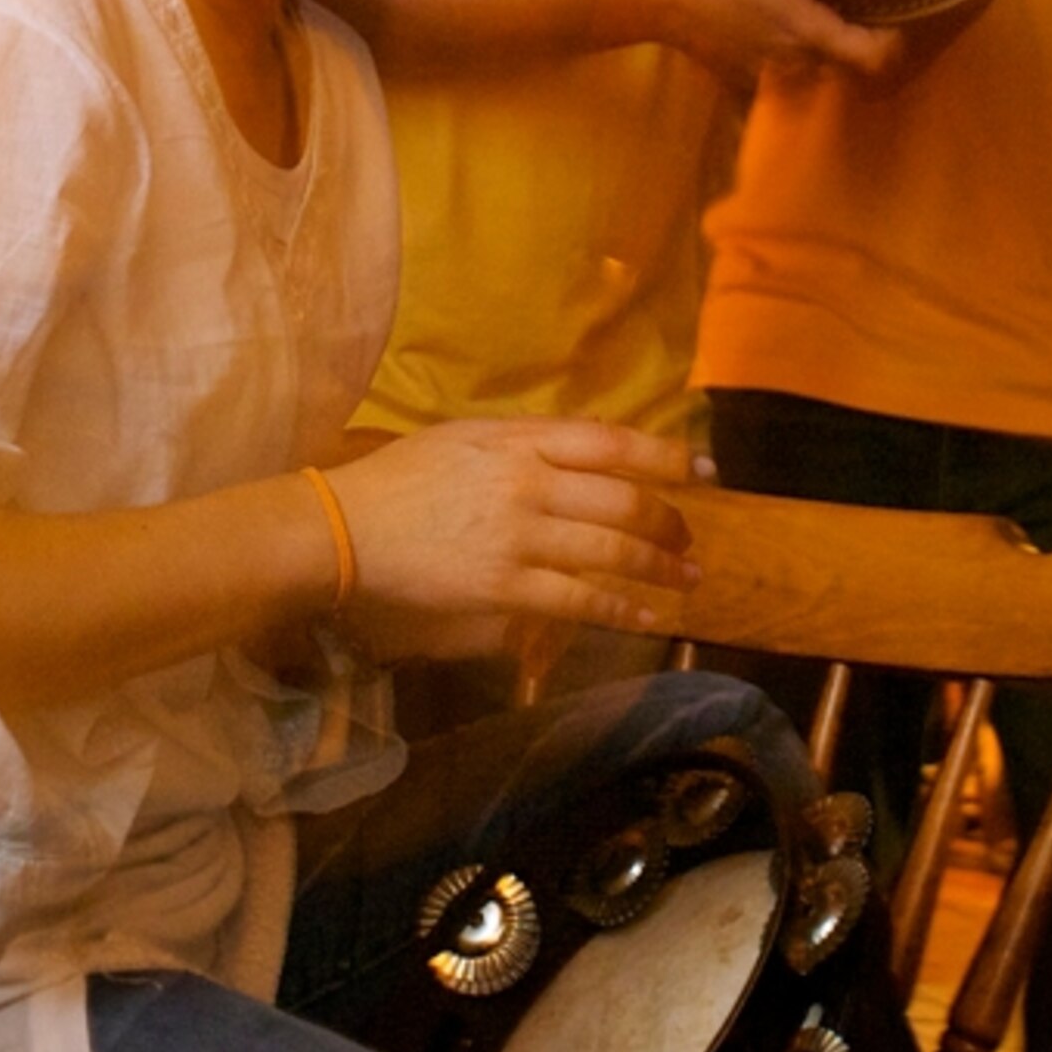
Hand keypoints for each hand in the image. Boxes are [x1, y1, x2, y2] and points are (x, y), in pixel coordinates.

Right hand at [324, 419, 702, 661]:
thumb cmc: (404, 477)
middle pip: (622, 502)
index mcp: (519, 441)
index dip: (664, 455)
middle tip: (689, 538)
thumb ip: (530, 439)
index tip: (704, 468)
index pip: (610, 443)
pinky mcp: (505, 588)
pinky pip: (579, 601)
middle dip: (668, 522)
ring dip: (659, 568)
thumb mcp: (467, 435)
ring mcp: (519, 539)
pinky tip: (648, 616)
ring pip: (610, 554)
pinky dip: (621, 609)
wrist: (347, 529)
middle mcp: (528, 485)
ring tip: (688, 578)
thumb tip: (594, 442)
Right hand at [650, 0, 901, 82]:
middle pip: (844, 65)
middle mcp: (794, 59)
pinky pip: (784, 72)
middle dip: (854, 42)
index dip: (890, 43)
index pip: (869, 55)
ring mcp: (769, 73)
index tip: (892, 20)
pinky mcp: (746, 78)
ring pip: (814, 70)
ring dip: (822, 50)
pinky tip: (775, 25)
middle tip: (853, 6)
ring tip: (814, 13)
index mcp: (807, 28)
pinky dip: (791, 55)